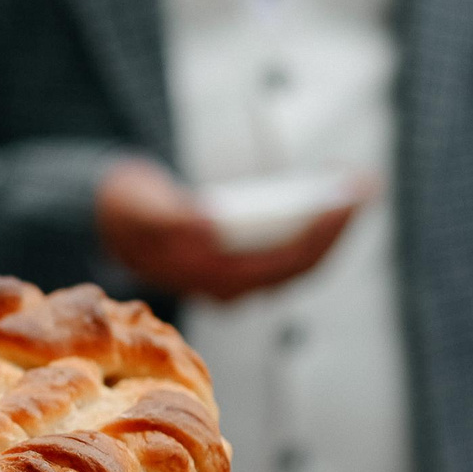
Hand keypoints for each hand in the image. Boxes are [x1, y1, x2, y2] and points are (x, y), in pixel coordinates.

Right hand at [93, 156, 360, 301]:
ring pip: (299, 260)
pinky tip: (327, 194)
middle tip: (364, 184)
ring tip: (352, 185)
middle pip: (302, 264)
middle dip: (336, 226)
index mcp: (213, 277)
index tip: (349, 200)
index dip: (324, 234)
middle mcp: (231, 287)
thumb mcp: (137, 207)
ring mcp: (237, 278)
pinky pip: (288, 249)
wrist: (108, 222)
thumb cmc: (128, 209)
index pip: (287, 263)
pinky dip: (311, 224)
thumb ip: (166, 219)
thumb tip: (206, 227)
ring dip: (328, 226)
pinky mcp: (240, 263)